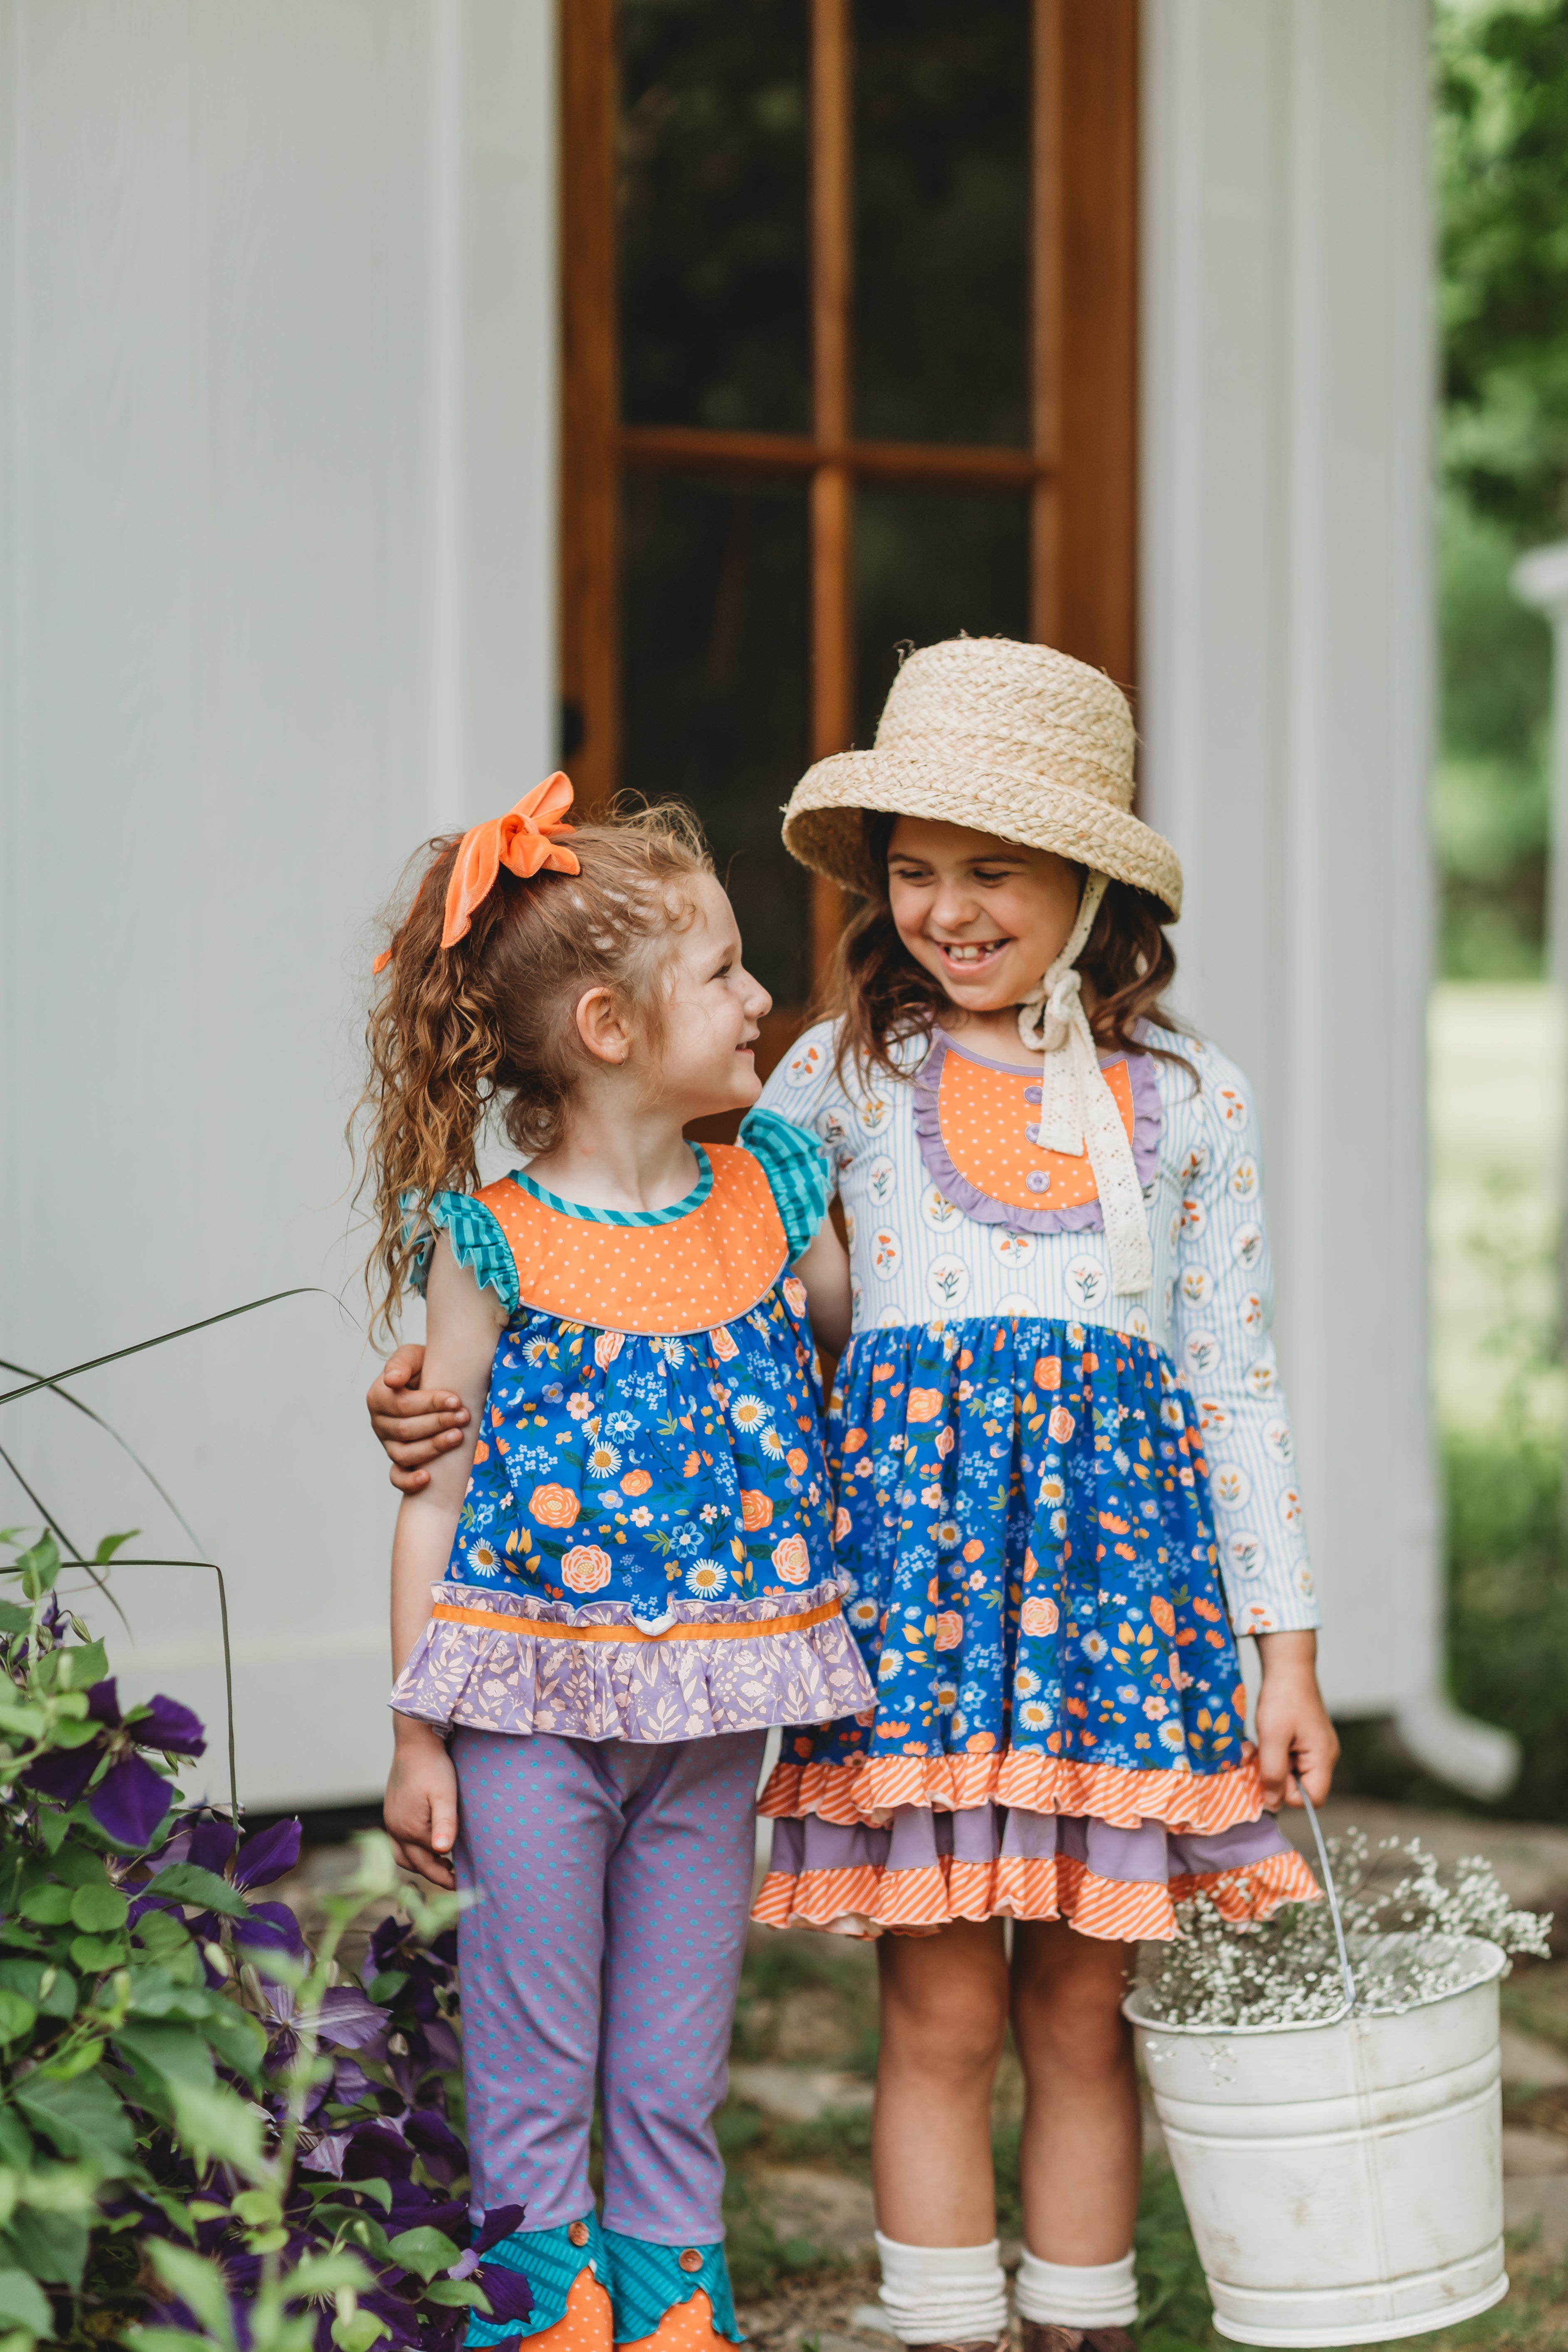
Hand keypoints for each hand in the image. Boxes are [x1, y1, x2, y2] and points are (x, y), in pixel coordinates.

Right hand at [368, 1343, 470, 1492]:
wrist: (432, 1380)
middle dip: (438, 1423)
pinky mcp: (398, 1460)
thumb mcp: (411, 1356)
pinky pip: (397, 1477)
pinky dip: (409, 1481)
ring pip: (405, 1454)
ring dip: (433, 1447)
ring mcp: (388, 1444)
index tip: (456, 1400)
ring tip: (458, 1437)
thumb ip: (400, 1363)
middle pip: (406, 1430)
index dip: (430, 1404)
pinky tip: (428, 1477)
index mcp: (378, 1397)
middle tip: (464, 1416)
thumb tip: (391, 1381)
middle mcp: (379, 1423)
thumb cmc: (423, 1367)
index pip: (402, 1405)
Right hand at [385, 1722, 458, 1887]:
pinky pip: (399, 1841)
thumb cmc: (433, 1767)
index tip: (462, 1885)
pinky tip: (427, 1843)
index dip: (445, 1877)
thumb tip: (442, 1851)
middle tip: (454, 1879)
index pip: (428, 1864)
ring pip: (402, 1855)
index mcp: (409, 1829)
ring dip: (420, 1863)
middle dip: (433, 1874)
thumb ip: (445, 1823)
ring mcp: (390, 1820)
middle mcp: (395, 1828)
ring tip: (442, 1864)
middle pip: (413, 1864)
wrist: (415, 1741)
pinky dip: (412, 1849)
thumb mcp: (445, 1795)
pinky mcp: (391, 1810)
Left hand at [1254, 1630, 1338, 1808]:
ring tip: (1253, 1748)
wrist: (1288, 1666)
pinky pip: (1287, 1758)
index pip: (1313, 1798)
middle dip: (1273, 1776)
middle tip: (1255, 1758)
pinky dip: (1271, 1753)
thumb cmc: (1282, 1699)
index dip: (1287, 1793)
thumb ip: (1272, 1774)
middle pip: (1299, 1786)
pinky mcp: (1303, 1740)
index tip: (1268, 1772)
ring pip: (1289, 1772)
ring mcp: (1314, 1748)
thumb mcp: (1272, 1738)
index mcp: (1323, 1758)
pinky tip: (1258, 1741)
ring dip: (1268, 1764)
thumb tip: (1271, 1806)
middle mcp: (1324, 1756)